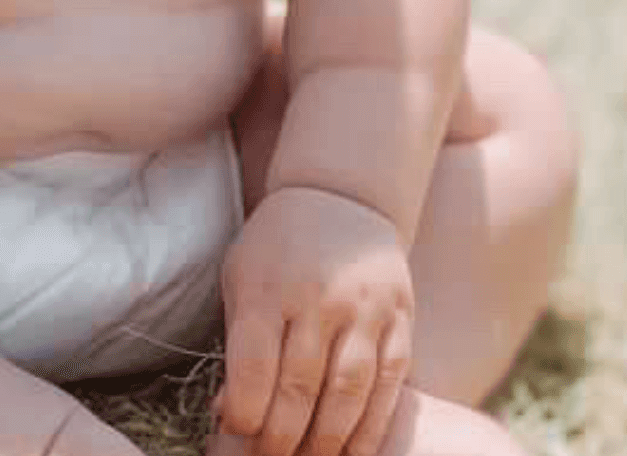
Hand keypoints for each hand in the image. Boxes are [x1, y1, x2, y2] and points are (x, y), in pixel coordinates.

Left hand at [210, 188, 413, 455]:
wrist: (340, 196)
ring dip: (327, 440)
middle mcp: (319, 298)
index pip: (253, 366)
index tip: (237, 434)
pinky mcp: (400, 319)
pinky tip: (354, 451)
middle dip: (281, 439)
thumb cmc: (277, 247)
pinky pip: (389, 384)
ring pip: (348, 392)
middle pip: (300, 387)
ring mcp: (365, 309)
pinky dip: (371, 426)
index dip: (244, 413)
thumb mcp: (241, 278)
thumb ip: (237, 344)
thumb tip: (227, 414)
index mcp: (268, 288)